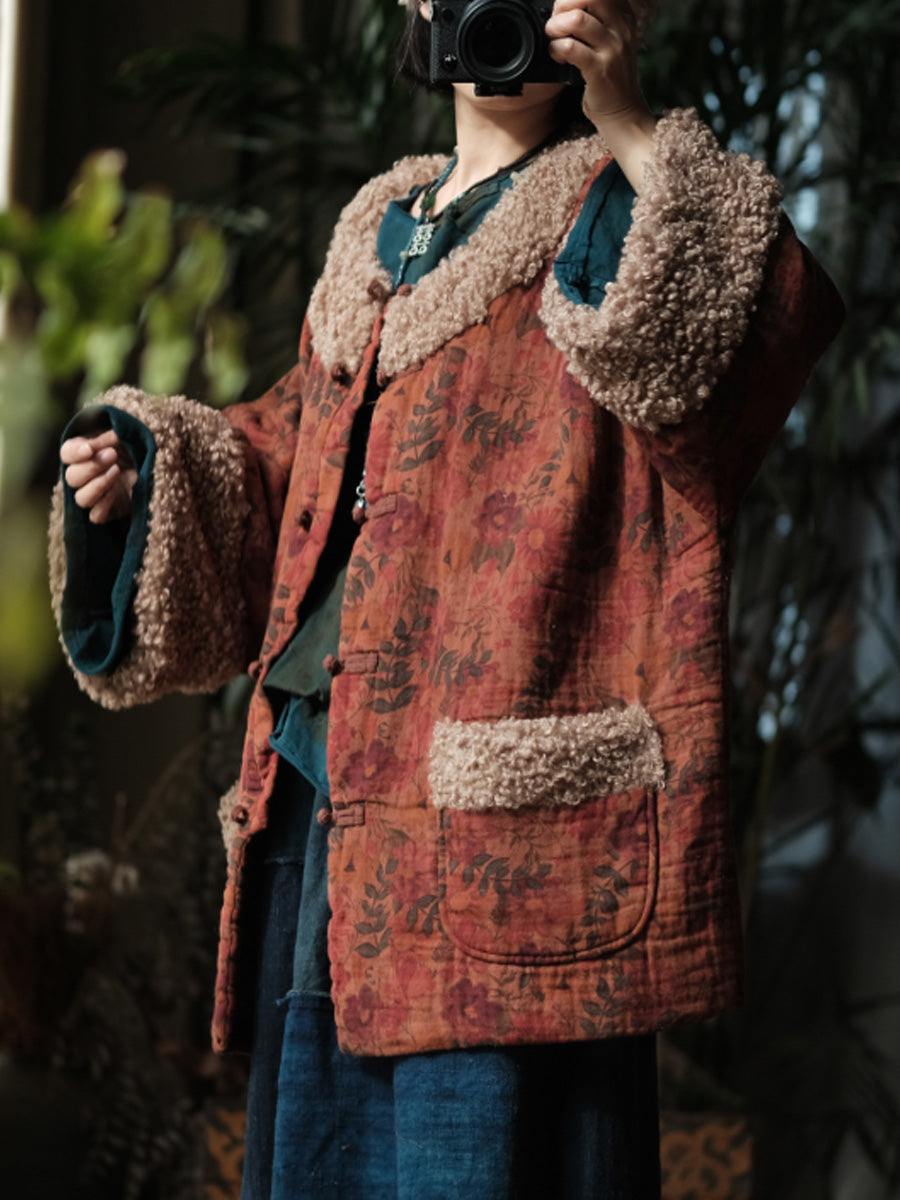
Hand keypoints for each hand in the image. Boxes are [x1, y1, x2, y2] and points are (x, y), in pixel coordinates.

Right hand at [60, 429, 136, 522]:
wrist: (159, 466)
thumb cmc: (138, 448)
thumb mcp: (124, 437)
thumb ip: (106, 439)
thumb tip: (90, 447)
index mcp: (85, 454)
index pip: (66, 454)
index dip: (74, 453)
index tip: (89, 449)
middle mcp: (86, 476)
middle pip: (71, 477)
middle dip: (91, 467)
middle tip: (112, 455)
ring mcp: (97, 496)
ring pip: (81, 498)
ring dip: (97, 485)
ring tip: (116, 471)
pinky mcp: (109, 512)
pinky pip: (95, 516)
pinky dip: (102, 505)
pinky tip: (116, 492)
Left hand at [546, 0, 655, 189]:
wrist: (622, 112)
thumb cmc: (609, 76)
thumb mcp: (609, 39)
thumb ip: (595, 19)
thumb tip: (564, 6)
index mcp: (624, 15)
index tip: (565, 11)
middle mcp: (621, 27)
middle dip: (563, 4)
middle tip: (556, 23)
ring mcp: (613, 48)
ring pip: (577, 19)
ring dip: (555, 27)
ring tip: (553, 39)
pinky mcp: (600, 69)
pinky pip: (571, 47)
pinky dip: (556, 48)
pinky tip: (557, 55)